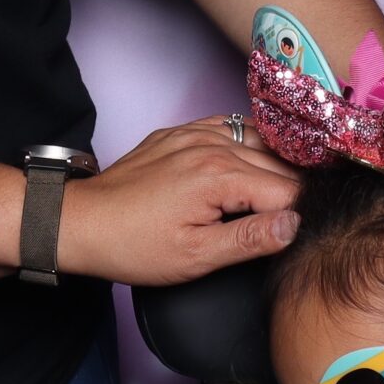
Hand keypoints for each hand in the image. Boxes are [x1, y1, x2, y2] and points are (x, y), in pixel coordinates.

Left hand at [57, 117, 300, 287]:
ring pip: (259, 141)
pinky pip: (229, 126)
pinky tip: (250, 162)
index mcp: (220, 175)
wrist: (81, 223)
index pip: (289, 191)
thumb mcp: (196, 256)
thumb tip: (295, 226)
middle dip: (293, 190)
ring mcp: (194, 133)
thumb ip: (250, 240)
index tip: (303, 234)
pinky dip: (247, 142)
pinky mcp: (180, 132)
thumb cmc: (133, 245)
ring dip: (274, 164)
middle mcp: (211, 144)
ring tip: (280, 195)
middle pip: (280, 163)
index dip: (300, 215)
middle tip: (296, 221)